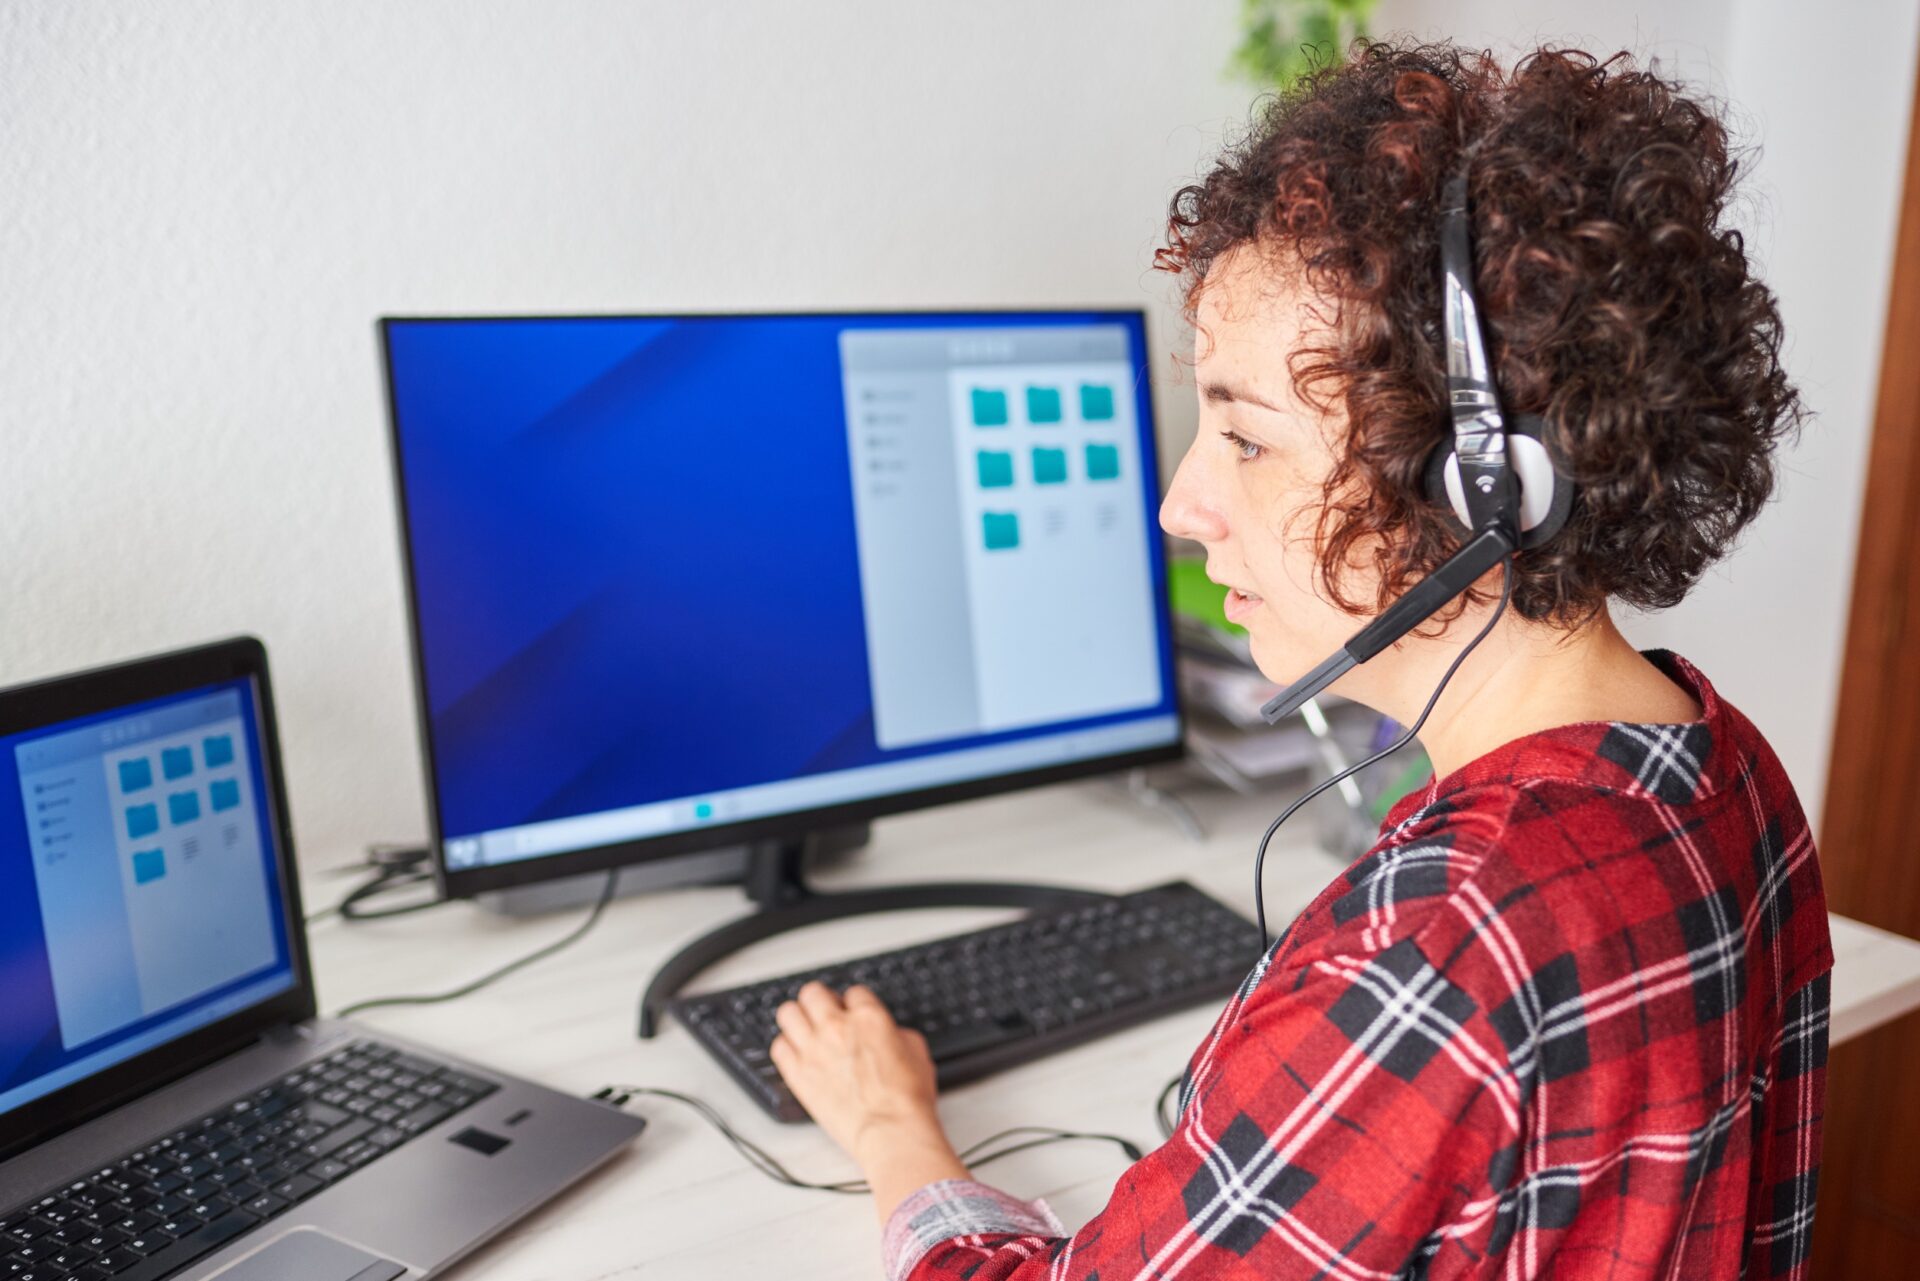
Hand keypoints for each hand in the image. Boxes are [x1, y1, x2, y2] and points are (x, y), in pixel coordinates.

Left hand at [769, 982, 944, 1161]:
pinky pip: (778, 1047)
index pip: (853, 992)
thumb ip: (895, 1032)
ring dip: (798, 1018)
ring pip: (788, 1013)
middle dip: (821, 1001)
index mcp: (868, 1018)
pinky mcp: (797, 1074)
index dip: (855, 1003)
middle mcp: (836, 1027)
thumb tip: (885, 1033)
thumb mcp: (916, 1051)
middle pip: (812, 993)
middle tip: (825, 1014)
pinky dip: (786, 1047)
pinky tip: (797, 1055)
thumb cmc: (906, 1099)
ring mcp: (813, 1050)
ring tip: (805, 1030)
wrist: (891, 1132)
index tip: (854, 1013)